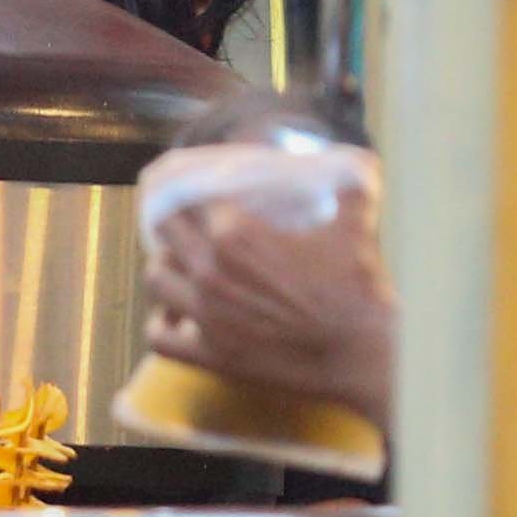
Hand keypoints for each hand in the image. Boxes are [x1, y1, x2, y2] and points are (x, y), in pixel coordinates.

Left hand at [144, 192, 397, 424]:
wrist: (360, 354)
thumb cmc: (357, 288)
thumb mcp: (354, 225)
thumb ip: (351, 185)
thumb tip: (359, 161)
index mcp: (235, 233)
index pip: (191, 196)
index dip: (199, 191)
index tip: (210, 195)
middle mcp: (210, 271)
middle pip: (164, 230)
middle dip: (175, 221)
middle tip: (191, 223)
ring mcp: (205, 315)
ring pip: (155, 277)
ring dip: (166, 267)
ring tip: (184, 265)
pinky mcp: (210, 354)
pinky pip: (158, 337)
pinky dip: (162, 324)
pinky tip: (177, 316)